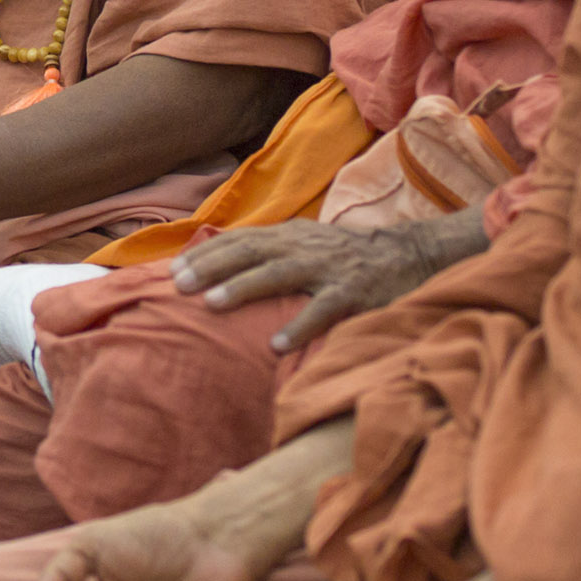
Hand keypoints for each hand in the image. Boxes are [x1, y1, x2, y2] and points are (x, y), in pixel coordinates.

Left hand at [172, 217, 448, 352]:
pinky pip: (322, 310)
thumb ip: (271, 251)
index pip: (239, 240)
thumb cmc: (347, 255)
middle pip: (249, 252)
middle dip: (211, 266)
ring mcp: (328, 268)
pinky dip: (299, 326)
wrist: (409, 253)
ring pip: (278, 274)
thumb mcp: (307, 244)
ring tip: (211, 304)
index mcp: (289, 235)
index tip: (171, 268)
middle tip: (178, 284)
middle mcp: (303, 247)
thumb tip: (222, 263)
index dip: (205, 252)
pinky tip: (276, 345)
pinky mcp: (353, 292)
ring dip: (243, 288)